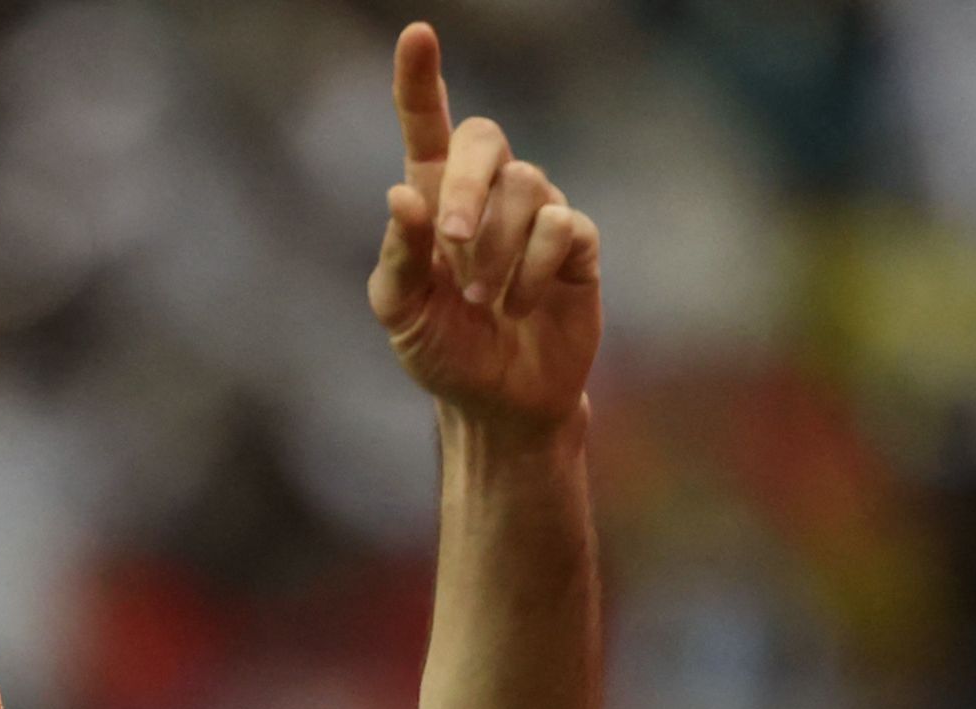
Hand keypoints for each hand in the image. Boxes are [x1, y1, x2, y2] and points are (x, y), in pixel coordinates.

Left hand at [367, 23, 601, 432]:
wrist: (500, 404)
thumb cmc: (444, 352)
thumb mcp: (402, 314)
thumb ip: (398, 257)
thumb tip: (402, 194)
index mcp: (434, 198)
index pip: (427, 124)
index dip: (420, 79)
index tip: (417, 35)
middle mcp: (488, 194)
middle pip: (485, 139)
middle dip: (468, 183)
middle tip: (452, 238)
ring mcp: (537, 216)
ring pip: (528, 187)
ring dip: (498, 248)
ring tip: (484, 301)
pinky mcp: (577, 246)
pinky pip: (563, 228)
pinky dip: (534, 270)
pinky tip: (521, 306)